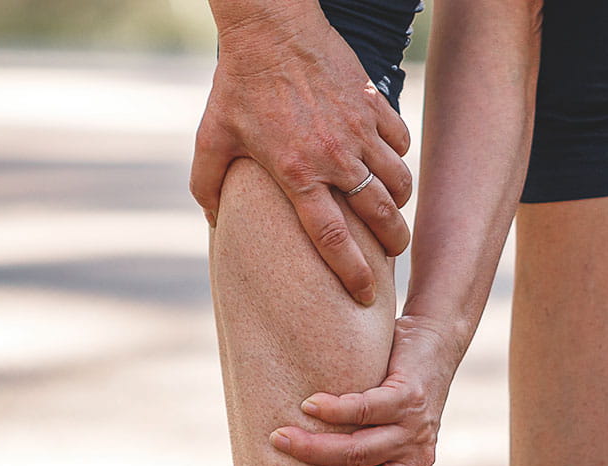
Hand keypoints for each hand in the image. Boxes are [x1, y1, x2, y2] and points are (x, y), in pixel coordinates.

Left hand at [190, 11, 412, 305]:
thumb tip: (214, 222)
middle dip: (393, 244)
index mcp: (295, 173)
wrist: (270, 28)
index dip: (352, 272)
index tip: (365, 296)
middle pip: (380, 216)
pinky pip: (399, 143)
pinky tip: (386, 165)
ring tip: (392, 214)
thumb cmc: (236, 85)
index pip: (332, 237)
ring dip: (398, 203)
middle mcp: (333, 156)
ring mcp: (357, 129)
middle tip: (393, 256)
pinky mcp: (371, 104)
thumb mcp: (210, 139)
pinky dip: (398, 159)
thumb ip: (207, 186)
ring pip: (397, 181)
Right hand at [269, 318, 463, 465]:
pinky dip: (334, 410)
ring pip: (360, 452)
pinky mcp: (408, 397)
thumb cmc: (396, 401)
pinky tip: (309, 405)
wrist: (435, 347)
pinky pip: (366, 410)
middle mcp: (414, 465)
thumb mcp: (385, 445)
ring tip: (280, 438)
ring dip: (315, 447)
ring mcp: (414, 432)